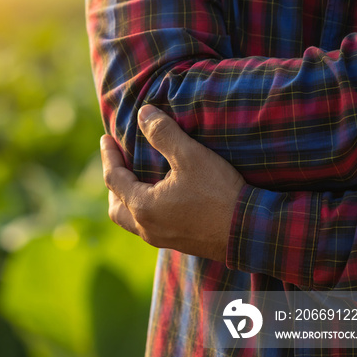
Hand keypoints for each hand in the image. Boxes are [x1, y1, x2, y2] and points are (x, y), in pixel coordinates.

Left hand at [100, 105, 245, 261]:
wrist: (250, 232)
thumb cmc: (219, 193)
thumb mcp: (190, 156)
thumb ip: (163, 133)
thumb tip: (143, 113)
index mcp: (143, 206)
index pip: (113, 178)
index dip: (108, 155)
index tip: (105, 138)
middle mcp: (146, 228)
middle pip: (116, 207)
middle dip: (112, 183)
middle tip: (117, 163)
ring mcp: (161, 240)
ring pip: (131, 221)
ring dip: (127, 200)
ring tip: (135, 181)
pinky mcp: (178, 244)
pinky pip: (149, 227)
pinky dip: (144, 210)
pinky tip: (159, 199)